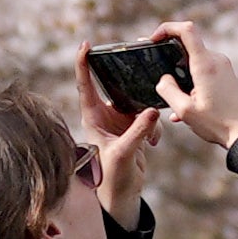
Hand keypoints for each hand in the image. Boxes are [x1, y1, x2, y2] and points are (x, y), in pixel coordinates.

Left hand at [76, 47, 160, 219]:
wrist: (122, 194)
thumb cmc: (113, 176)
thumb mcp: (124, 153)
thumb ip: (138, 132)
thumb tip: (153, 111)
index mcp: (92, 118)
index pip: (85, 85)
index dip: (83, 64)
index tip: (85, 44)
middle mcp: (104, 116)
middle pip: (114, 87)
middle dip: (127, 81)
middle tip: (136, 66)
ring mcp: (119, 121)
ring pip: (136, 103)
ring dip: (147, 115)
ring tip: (150, 136)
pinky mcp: (133, 128)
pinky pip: (147, 117)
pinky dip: (154, 128)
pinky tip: (153, 144)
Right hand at [150, 19, 237, 146]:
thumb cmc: (218, 123)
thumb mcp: (184, 110)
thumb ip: (167, 90)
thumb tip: (163, 78)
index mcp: (205, 64)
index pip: (186, 29)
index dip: (167, 28)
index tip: (154, 40)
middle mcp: (216, 60)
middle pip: (187, 46)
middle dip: (170, 58)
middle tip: (158, 73)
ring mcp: (223, 67)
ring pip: (194, 61)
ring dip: (181, 75)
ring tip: (176, 101)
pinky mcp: (226, 76)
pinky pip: (203, 71)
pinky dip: (191, 83)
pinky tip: (187, 106)